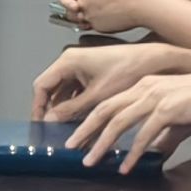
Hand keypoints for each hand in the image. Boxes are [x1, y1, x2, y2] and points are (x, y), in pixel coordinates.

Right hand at [33, 39, 174, 120]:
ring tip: (66, 129)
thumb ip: (70, 110)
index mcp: (67, 61)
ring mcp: (81, 66)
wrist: (153, 60)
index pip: (41, 86)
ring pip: (64, 91)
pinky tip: (80, 119)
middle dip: (50, 110)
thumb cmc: (127, 71)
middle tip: (52, 130)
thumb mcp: (96, 96)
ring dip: (64, 109)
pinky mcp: (91, 72)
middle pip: (51, 89)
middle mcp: (71, 61)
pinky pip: (76, 90)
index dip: (38, 107)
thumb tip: (50, 122)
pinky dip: (75, 104)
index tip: (40, 125)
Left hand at [60, 0, 166, 34]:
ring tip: (95, 7)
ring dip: (81, 12)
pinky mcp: (97, 28)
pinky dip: (93, 21)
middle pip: (69, 3)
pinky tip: (103, 15)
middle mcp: (84, 2)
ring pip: (76, 16)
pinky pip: (89, 25)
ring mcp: (89, 16)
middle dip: (73, 1)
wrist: (143, 4)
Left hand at [69, 68, 190, 174]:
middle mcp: (144, 88)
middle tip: (69, 147)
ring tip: (90, 161)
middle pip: (105, 110)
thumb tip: (152, 154)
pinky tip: (124, 167)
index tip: (77, 136)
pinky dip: (131, 153)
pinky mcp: (167, 110)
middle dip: (84, 130)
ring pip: (118, 122)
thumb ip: (160, 135)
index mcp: (142, 86)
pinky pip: (143, 135)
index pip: (108, 103)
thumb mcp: (174, 118)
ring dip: (101, 144)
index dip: (90, 120)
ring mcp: (155, 98)